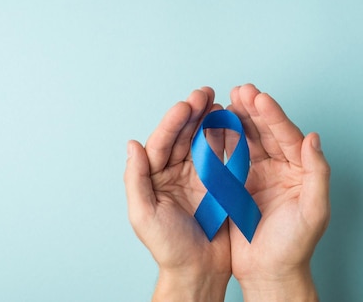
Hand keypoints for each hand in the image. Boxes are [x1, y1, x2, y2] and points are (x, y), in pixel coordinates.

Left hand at [124, 87, 230, 301]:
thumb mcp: (144, 215)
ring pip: (201, 139)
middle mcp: (174, 171)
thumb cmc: (168, 247)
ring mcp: (197, 174)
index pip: (161, 142)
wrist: (199, 269)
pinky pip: (220, 154)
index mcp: (154, 176)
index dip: (173, 122)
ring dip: (208, 119)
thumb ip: (136, 179)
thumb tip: (133, 145)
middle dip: (193, 113)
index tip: (186, 106)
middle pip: (182, 135)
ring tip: (218, 102)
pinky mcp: (218, 181)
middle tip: (205, 94)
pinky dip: (225, 137)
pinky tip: (230, 122)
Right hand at [227, 84, 330, 300]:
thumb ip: (317, 173)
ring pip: (248, 138)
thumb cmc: (296, 246)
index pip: (287, 136)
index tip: (259, 98)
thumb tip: (314, 139)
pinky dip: (224, 138)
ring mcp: (260, 173)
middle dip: (253, 109)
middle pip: (267, 131)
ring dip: (239, 118)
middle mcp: (281, 167)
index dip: (274, 115)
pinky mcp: (240, 183)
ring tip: (227, 100)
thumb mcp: (314, 211)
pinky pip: (232, 155)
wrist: (270, 271)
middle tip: (240, 90)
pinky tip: (216, 124)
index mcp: (299, 170)